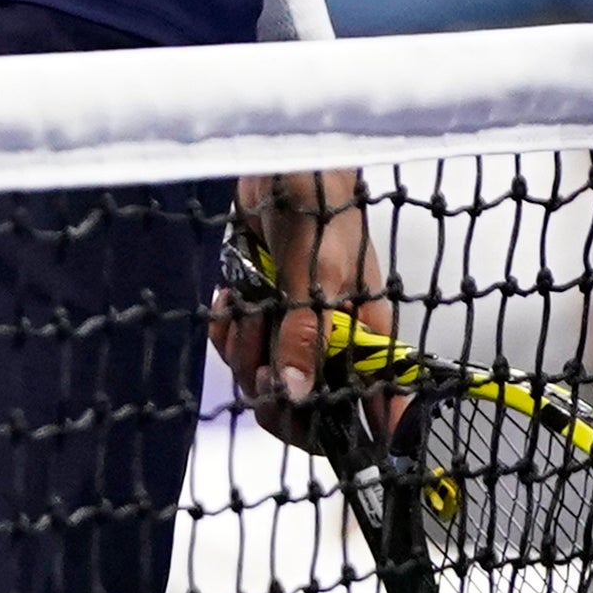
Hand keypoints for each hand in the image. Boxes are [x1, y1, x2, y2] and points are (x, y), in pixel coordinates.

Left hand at [216, 165, 377, 427]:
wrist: (278, 161)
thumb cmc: (321, 204)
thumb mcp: (319, 272)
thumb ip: (307, 333)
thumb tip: (296, 393)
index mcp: (366, 336)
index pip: (366, 406)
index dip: (342, 431)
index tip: (307, 426)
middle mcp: (333, 340)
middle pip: (304, 404)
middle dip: (272, 387)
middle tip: (258, 359)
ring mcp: (295, 328)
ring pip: (264, 377)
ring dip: (243, 349)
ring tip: (242, 308)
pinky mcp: (262, 313)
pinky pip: (238, 348)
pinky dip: (226, 330)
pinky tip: (228, 300)